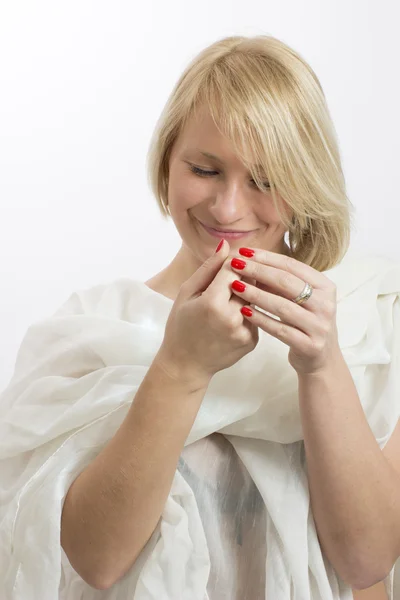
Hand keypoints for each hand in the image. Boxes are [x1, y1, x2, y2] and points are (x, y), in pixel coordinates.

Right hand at [156, 240, 258, 386]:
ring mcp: (245, 331)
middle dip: (243, 276)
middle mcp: (232, 317)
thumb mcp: (187, 293)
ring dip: (248, 293)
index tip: (228, 262)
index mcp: (213, 303)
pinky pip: (256, 316)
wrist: (186, 365)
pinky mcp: (252, 340)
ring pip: (255, 299)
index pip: (234, 269)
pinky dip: (248, 311)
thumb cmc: (180, 326)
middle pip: (249, 282)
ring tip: (231, 297)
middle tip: (231, 279)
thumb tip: (226, 245)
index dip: (232, 262)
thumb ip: (208, 269)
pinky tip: (233, 316)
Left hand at [229, 247, 340, 374]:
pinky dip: (261, 319)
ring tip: (235, 287)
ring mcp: (319, 326)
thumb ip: (281, 282)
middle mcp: (325, 304)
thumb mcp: (300, 299)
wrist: (320, 358)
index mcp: (325, 286)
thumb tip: (251, 260)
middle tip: (235, 264)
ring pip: (282, 306)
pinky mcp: (310, 345)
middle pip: (287, 282)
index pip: (292, 265)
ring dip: (256, 295)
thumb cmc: (304, 322)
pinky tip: (244, 311)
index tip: (244, 251)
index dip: (266, 257)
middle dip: (258, 271)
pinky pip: (280, 329)